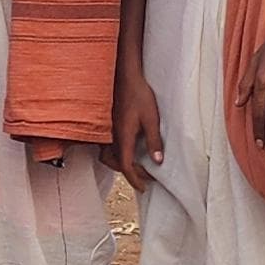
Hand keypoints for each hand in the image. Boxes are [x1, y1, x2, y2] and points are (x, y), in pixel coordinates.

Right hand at [112, 62, 166, 187]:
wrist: (124, 76)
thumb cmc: (139, 95)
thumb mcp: (152, 118)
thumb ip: (154, 141)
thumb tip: (157, 162)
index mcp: (122, 137)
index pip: (126, 166)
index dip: (135, 179)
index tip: (144, 187)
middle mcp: (111, 137)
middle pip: (116, 164)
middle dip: (131, 174)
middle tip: (147, 177)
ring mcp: (107, 131)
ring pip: (108, 157)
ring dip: (121, 165)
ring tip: (137, 166)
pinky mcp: (107, 126)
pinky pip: (107, 147)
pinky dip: (116, 155)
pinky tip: (127, 150)